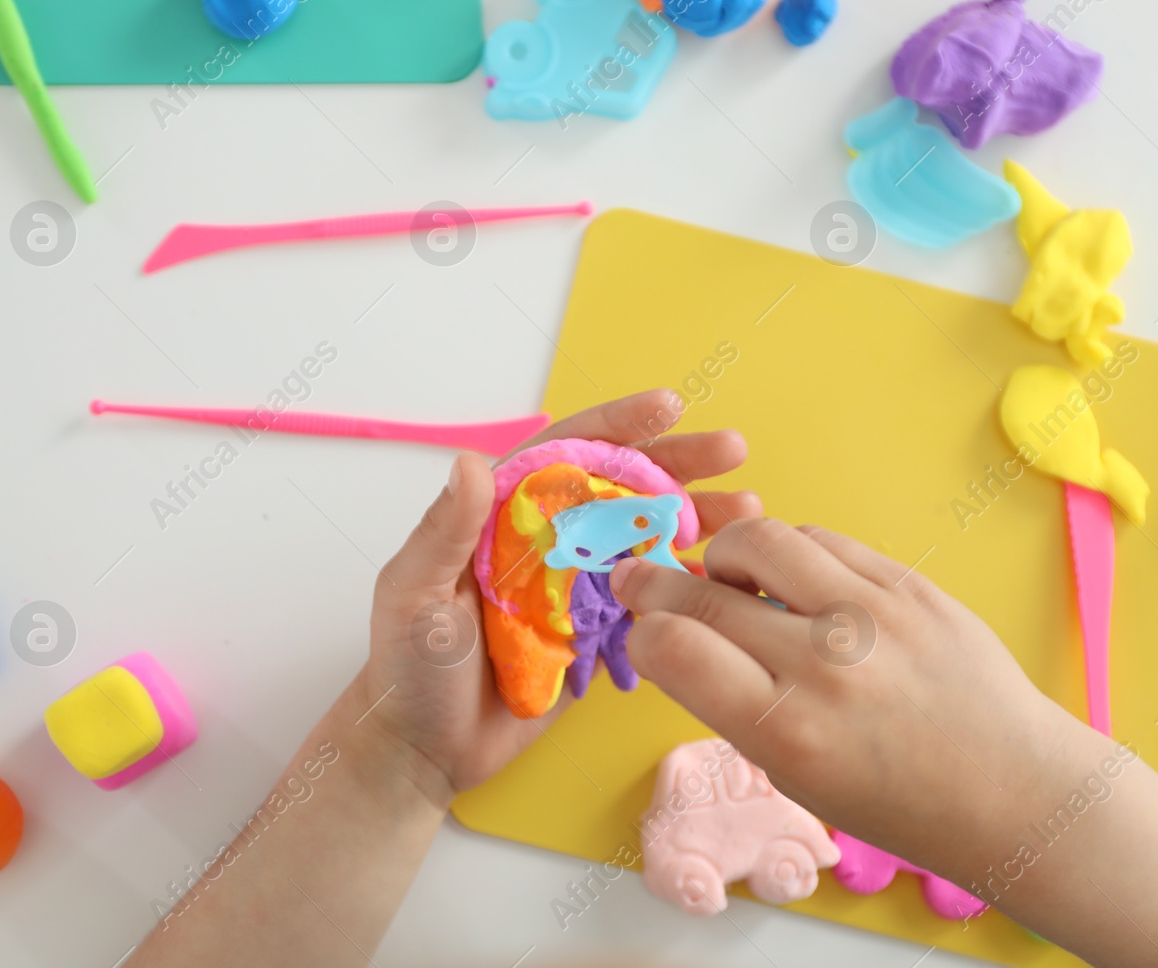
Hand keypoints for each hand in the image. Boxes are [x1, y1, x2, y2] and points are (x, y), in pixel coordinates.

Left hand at [354, 389, 762, 809]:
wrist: (425, 750)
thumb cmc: (408, 668)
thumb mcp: (416, 593)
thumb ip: (445, 531)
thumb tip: (469, 463)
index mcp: (504, 515)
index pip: (566, 454)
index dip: (617, 427)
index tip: (667, 406)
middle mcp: (547, 540)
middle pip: (620, 488)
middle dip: (677, 463)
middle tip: (732, 450)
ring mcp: (578, 587)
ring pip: (646, 538)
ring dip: (697, 519)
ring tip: (749, 510)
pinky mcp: (599, 634)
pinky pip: (652, 599)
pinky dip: (691, 583)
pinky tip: (731, 575)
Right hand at [612, 518, 1097, 886]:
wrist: (1008, 788)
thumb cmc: (894, 799)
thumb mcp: (794, 775)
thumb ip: (733, 702)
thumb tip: (673, 629)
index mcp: (788, 732)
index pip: (674, 649)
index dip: (644, 632)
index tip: (645, 630)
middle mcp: (827, 666)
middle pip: (706, 592)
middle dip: (659, 583)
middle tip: (642, 578)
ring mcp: (874, 616)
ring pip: (761, 538)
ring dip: (726, 553)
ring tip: (729, 576)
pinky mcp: (910, 584)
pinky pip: (822, 539)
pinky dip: (790, 553)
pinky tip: (791, 579)